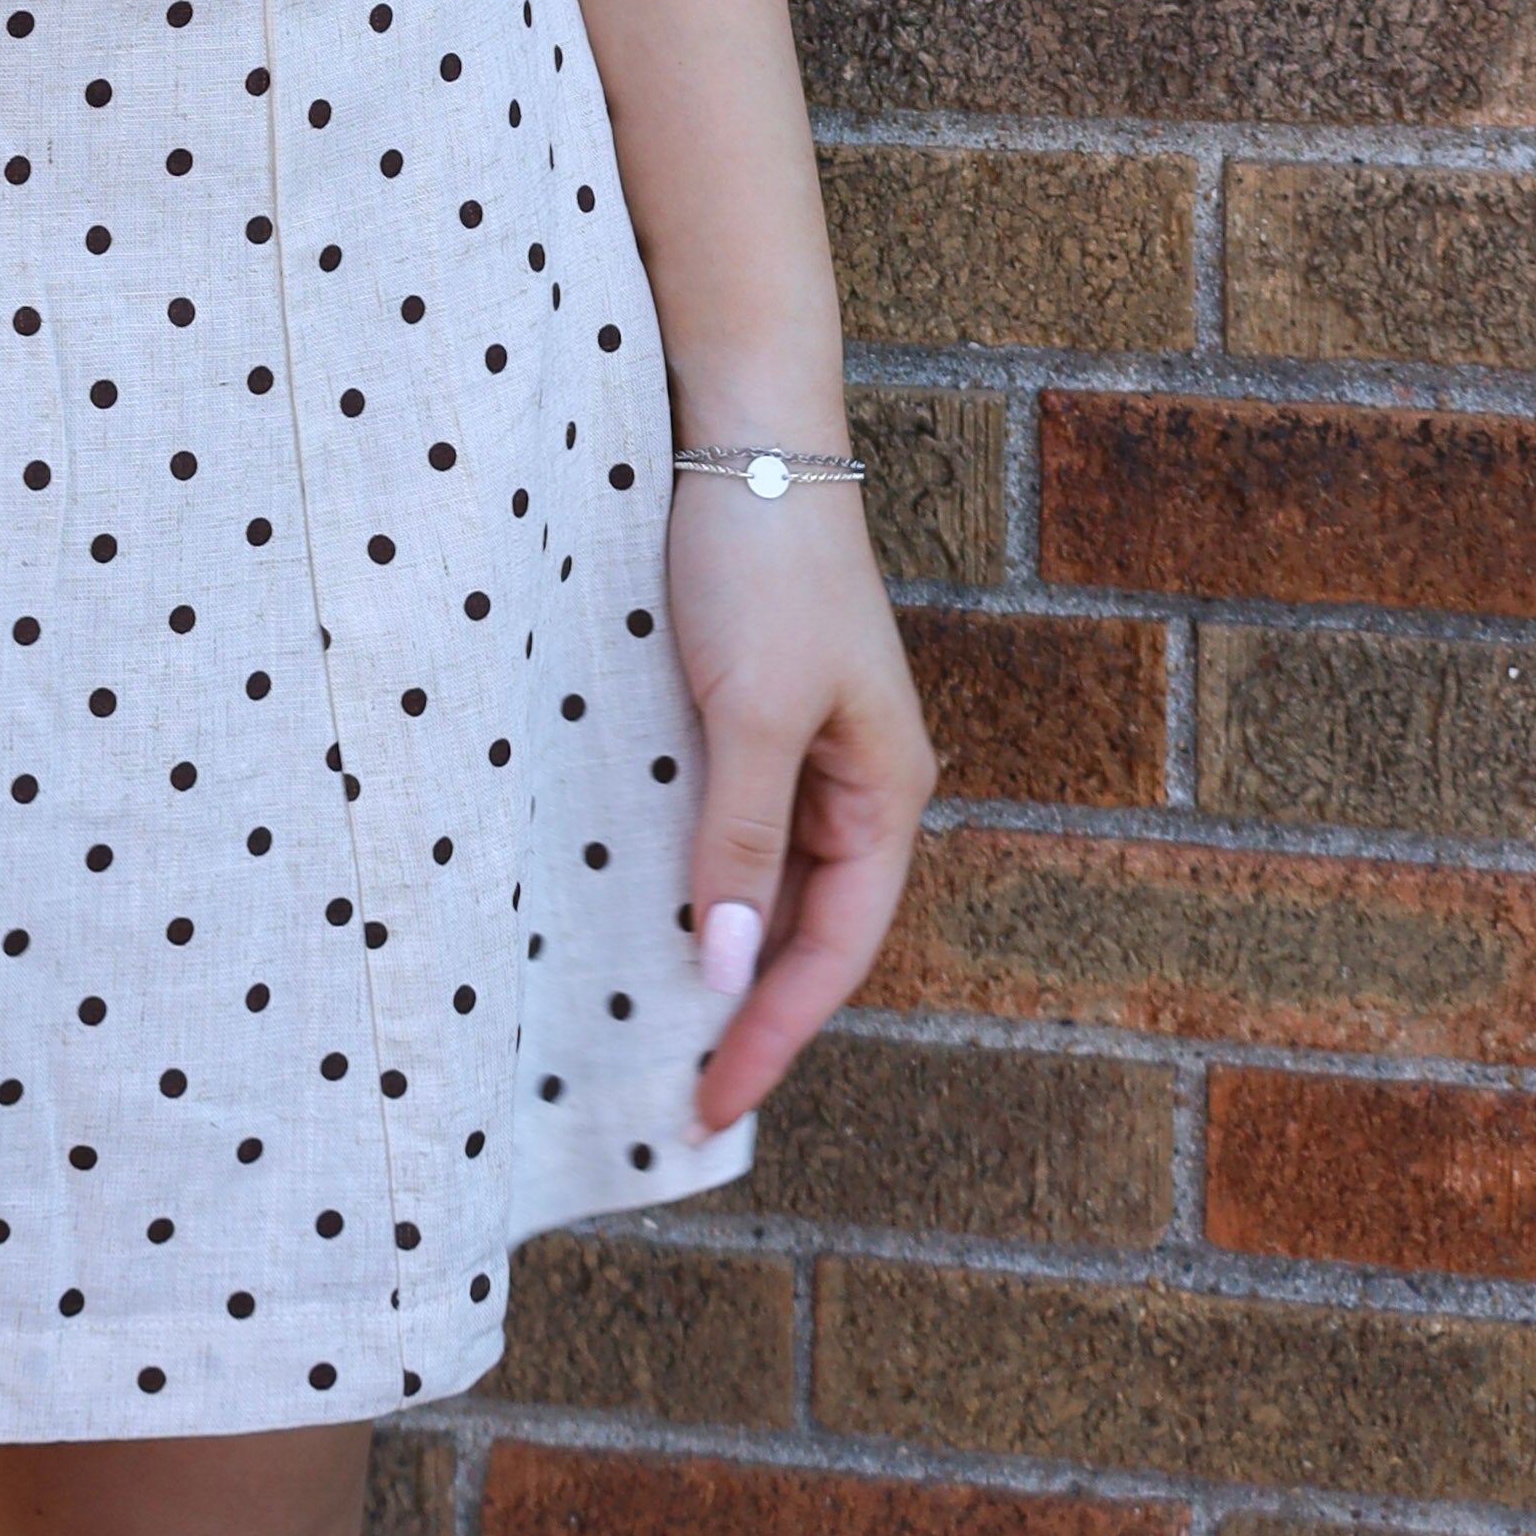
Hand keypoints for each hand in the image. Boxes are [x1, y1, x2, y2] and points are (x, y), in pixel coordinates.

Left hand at [664, 468, 937, 1136]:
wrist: (744, 430)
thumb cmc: (762, 563)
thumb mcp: (751, 711)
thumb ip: (739, 838)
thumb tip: (729, 968)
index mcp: (884, 791)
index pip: (835, 949)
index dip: (776, 1029)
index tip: (714, 1105)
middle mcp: (857, 780)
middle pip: (809, 926)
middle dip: (754, 1009)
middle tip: (679, 1091)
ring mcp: (805, 742)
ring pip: (769, 878)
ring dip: (725, 947)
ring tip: (659, 1025)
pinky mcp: (750, 706)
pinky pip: (732, 821)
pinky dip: (700, 876)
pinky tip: (651, 908)